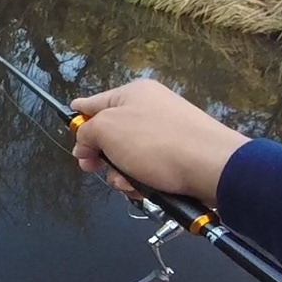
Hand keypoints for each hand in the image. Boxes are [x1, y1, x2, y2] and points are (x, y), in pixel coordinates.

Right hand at [70, 79, 249, 206]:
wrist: (212, 167)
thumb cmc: (155, 143)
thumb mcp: (107, 131)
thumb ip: (87, 132)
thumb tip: (83, 142)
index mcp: (133, 93)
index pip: (95, 102)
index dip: (79, 117)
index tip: (70, 128)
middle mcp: (151, 108)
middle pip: (111, 133)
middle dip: (101, 155)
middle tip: (93, 168)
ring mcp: (167, 132)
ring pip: (128, 156)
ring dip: (122, 173)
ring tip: (129, 183)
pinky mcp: (180, 156)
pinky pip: (149, 168)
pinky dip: (142, 180)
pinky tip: (145, 188)